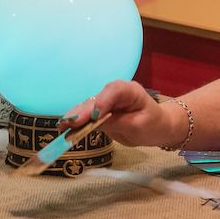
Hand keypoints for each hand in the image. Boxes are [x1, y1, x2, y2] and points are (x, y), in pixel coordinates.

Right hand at [61, 80, 184, 148]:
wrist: (157, 128)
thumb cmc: (152, 125)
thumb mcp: (138, 126)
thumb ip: (117, 122)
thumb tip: (96, 122)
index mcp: (129, 90)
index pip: (114, 91)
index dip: (102, 102)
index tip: (95, 117)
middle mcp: (114, 93)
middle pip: (96, 100)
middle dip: (82, 112)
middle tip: (69, 122)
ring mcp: (106, 102)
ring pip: (88, 107)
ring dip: (75, 116)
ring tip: (62, 125)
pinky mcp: (99, 112)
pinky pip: (87, 116)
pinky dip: (76, 122)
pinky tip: (64, 128)